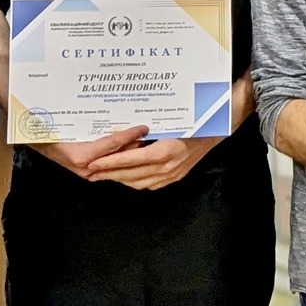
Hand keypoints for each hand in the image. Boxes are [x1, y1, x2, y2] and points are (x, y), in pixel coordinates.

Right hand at [30, 126, 149, 179]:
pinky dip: (121, 155)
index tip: (142, 127)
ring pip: (115, 161)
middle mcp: (85, 167)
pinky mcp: (87, 171)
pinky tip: (132, 147)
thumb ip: (91, 121)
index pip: (112, 144)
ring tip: (145, 138)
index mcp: (81, 155)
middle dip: (134, 145)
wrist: (31, 136)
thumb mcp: (67, 121)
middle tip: (150, 132)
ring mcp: (86, 171)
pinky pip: (109, 163)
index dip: (129, 135)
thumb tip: (111, 110)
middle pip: (117, 156)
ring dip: (130, 150)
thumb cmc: (46, 126)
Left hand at [88, 135, 223, 189]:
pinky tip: (124, 176)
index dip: (110, 162)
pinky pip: (148, 184)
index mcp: (165, 151)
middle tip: (90, 172)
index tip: (94, 163)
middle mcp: (167, 167)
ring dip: (119, 179)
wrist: (214, 131)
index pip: (131, 160)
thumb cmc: (191, 121)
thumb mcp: (167, 122)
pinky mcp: (174, 179)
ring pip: (138, 182)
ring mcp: (171, 175)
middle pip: (131, 174)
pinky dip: (133, 181)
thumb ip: (145, 131)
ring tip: (102, 175)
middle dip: (109, 174)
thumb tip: (120, 132)